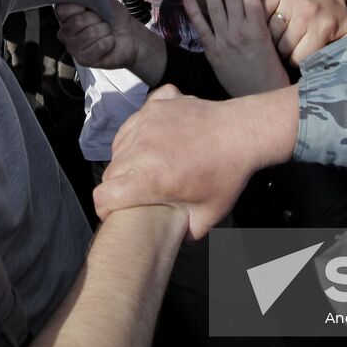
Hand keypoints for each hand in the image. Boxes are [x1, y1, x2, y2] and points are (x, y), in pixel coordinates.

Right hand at [57, 0, 167, 83]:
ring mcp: (73, 47)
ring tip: (106, 31)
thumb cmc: (114, 17)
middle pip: (77, 21)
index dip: (81, 7)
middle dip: (97, 19)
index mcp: (66, 15)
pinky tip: (108, 42)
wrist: (130, 35)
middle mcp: (65, 32)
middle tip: (102, 21)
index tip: (91, 7)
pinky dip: (109, 42)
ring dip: (104, 30)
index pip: (62, 9)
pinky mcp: (84, 60)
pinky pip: (98, 47)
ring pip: (89, 34)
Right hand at [96, 85, 284, 238]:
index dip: (104, 208)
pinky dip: (137, 133)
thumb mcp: (209, 215)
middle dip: (117, 186)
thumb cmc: (227, 172)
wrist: (242, 131)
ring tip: (146, 166)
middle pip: (110, 172)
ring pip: (118, 146)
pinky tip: (153, 141)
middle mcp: (141, 146)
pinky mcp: (155, 105)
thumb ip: (186, 234)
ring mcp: (146, 121)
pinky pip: (132, 122)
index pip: (104, 195)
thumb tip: (171, 241)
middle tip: (136, 192)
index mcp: (150, 176)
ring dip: (126, 159)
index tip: (113, 211)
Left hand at [184, 0, 287, 96]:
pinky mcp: (213, 53)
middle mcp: (240, 32)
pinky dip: (194, 13)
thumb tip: (257, 12)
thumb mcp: (273, 47)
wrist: (261, 96)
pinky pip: (202, 28)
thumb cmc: (272, 74)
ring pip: (216, 8)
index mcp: (258, 30)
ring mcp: (225, 41)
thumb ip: (263, 28)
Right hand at [264, 0, 346, 64]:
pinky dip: (264, 19)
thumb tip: (340, 72)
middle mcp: (307, 12)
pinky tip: (274, 20)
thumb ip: (346, 53)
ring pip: (270, 32)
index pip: (296, 59)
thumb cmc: (334, 19)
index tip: (299, 55)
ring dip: (273, 36)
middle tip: (290, 44)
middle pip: (282, 47)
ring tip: (282, 34)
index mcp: (323, 27)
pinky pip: (262, 12)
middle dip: (284, 50)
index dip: (296, 60)